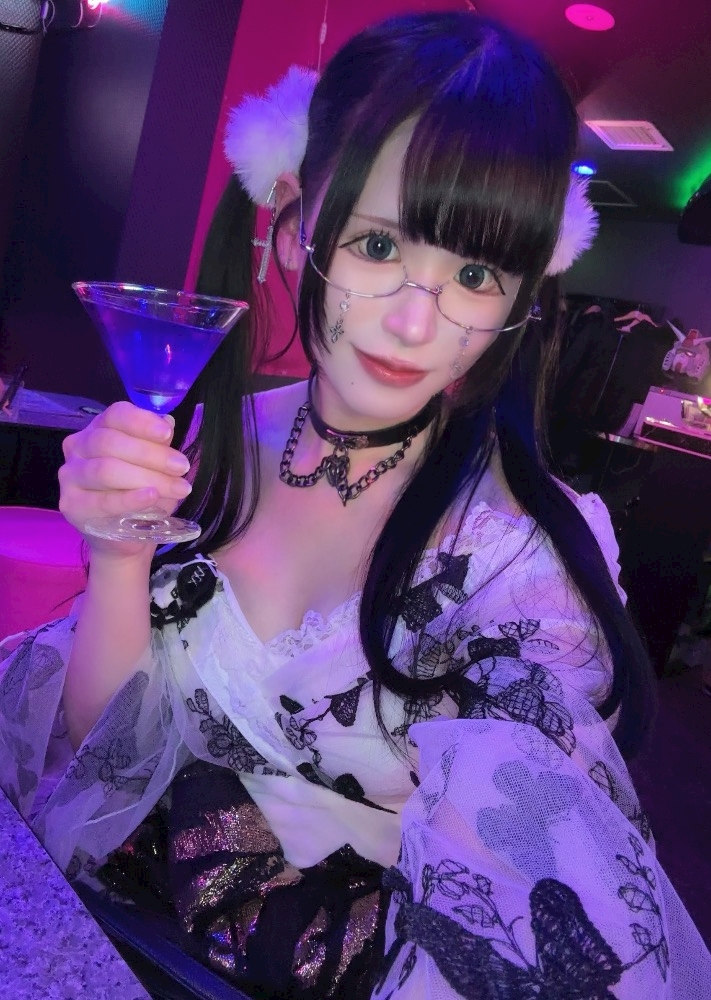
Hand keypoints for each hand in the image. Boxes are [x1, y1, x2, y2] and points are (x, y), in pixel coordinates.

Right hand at [59, 401, 192, 556]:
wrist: (125, 537)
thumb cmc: (141, 493)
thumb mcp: (155, 466)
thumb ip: (158, 444)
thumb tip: (167, 422)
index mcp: (99, 429)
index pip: (116, 415)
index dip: (142, 422)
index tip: (168, 434)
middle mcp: (78, 447)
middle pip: (111, 442)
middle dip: (152, 454)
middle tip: (181, 467)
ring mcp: (70, 476)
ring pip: (106, 469)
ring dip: (147, 477)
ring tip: (177, 488)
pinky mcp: (71, 505)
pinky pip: (101, 500)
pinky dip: (129, 498)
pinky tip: (151, 497)